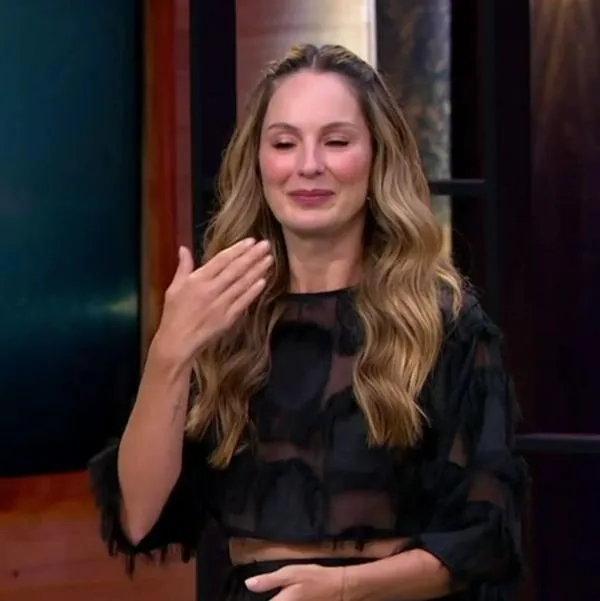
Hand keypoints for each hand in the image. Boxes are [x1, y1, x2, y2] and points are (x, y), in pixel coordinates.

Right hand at [153, 238, 271, 365]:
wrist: (177, 342)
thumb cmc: (173, 315)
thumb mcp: (173, 288)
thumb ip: (183, 267)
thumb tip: (184, 249)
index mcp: (197, 280)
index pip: (221, 260)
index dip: (237, 249)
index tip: (251, 241)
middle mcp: (210, 290)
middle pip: (235, 269)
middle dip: (252, 256)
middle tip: (266, 245)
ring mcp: (220, 305)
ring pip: (242, 284)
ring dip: (257, 270)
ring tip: (269, 259)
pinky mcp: (227, 318)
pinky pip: (243, 302)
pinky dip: (253, 291)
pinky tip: (263, 282)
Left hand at [245, 564, 344, 600]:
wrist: (339, 588)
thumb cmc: (314, 577)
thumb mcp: (291, 573)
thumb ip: (269, 580)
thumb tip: (248, 584)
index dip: (254, 598)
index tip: (246, 595)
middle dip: (263, 598)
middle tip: (259, 592)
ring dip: (274, 599)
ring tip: (272, 591)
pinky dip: (281, 600)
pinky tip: (283, 596)